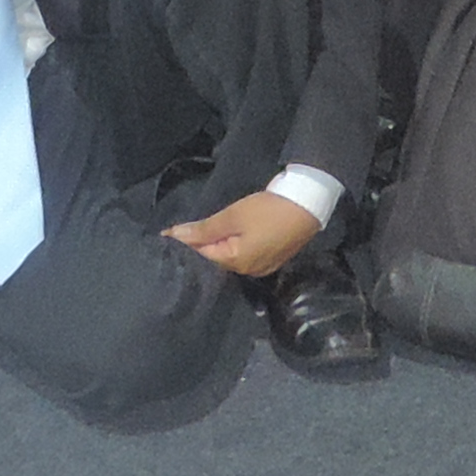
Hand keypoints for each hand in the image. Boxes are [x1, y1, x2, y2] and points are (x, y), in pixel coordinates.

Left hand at [162, 190, 325, 276]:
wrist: (308, 204)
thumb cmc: (268, 210)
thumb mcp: (232, 216)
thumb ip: (203, 229)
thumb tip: (174, 236)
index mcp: (236, 263)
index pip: (202, 255)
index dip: (186, 242)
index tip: (167, 234)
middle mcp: (248, 271)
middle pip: (217, 258)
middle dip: (202, 245)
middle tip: (184, 230)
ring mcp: (262, 266)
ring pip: (231, 256)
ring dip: (218, 244)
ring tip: (205, 230)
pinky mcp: (273, 258)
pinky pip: (246, 254)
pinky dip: (235, 245)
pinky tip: (232, 234)